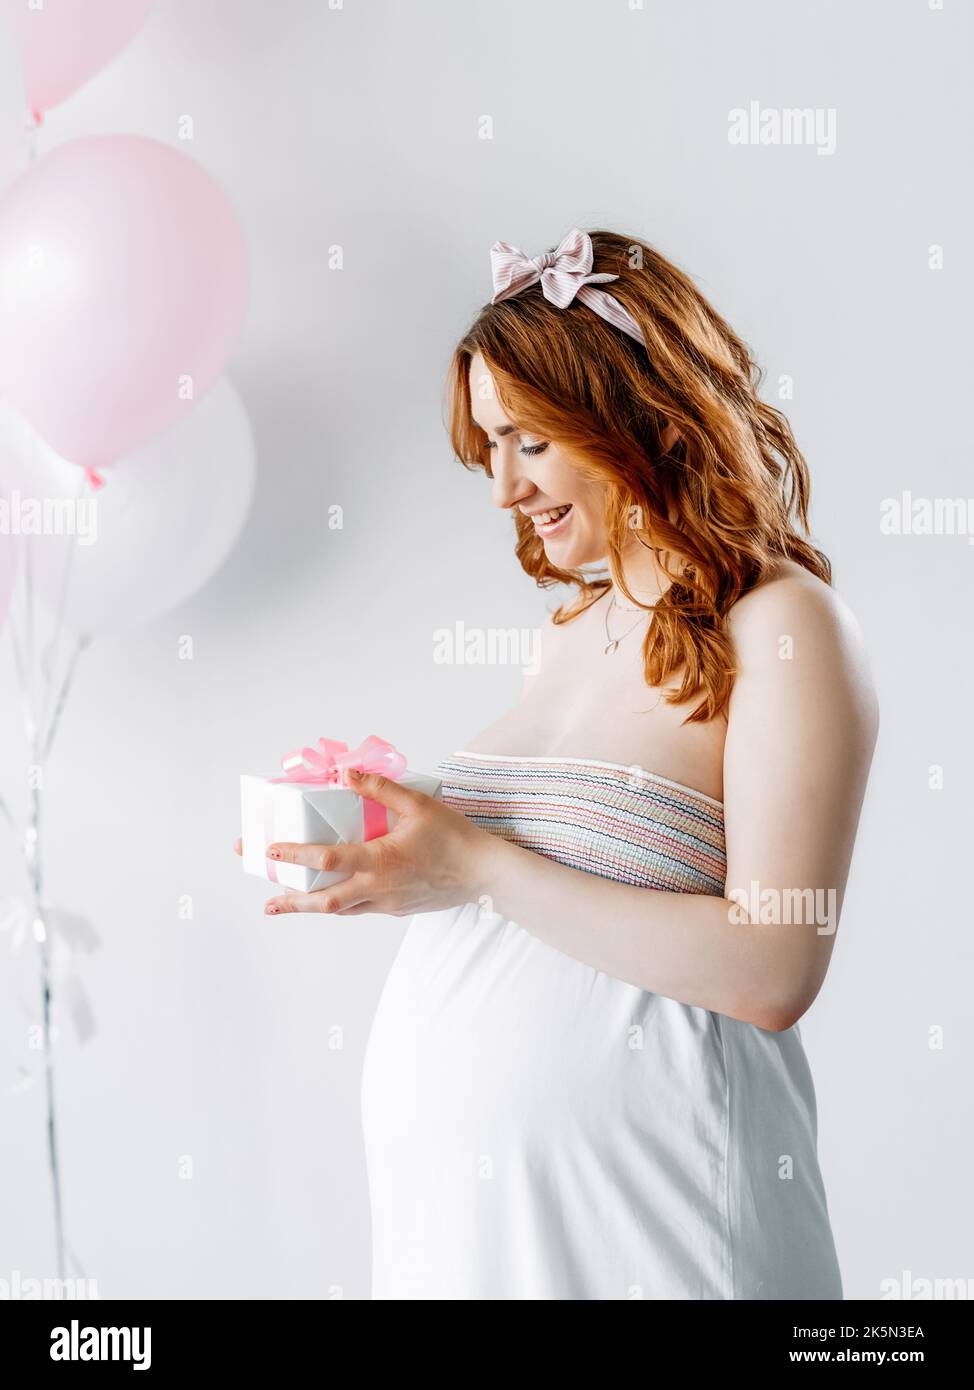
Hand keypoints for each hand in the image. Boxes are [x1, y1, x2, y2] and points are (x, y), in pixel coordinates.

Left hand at [251, 768, 495, 916]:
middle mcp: (377, 888)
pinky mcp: (396, 910)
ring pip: (341, 911)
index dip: (295, 855)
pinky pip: (360, 910)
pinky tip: (335, 898)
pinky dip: (341, 906)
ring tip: (287, 905)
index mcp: (378, 861)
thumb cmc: (454, 838)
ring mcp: (386, 903)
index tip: (271, 850)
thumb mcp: (418, 805)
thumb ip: (381, 788)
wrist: (484, 874)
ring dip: (312, 908)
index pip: (326, 859)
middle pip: (324, 902)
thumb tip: (348, 772)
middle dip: (292, 902)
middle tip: (267, 902)